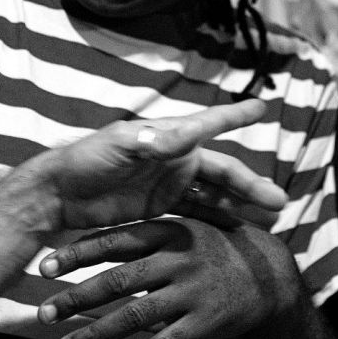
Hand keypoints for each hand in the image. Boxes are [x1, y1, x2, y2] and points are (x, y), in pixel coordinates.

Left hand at [29, 98, 286, 229]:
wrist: (58, 195)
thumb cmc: (84, 162)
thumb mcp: (117, 148)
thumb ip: (150, 143)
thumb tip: (182, 135)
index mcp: (167, 137)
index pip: (209, 124)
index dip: (235, 117)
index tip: (262, 107)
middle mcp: (175, 158)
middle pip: (222, 171)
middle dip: (251, 186)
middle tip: (279, 202)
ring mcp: (169, 184)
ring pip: (216, 195)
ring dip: (241, 206)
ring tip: (269, 220)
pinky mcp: (160, 208)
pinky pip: (198, 212)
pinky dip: (219, 220)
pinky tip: (239, 231)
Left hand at [37, 218, 304, 338]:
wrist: (271, 273)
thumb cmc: (215, 248)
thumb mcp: (187, 226)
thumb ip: (147, 231)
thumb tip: (93, 236)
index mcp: (170, 230)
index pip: (114, 241)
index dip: (77, 254)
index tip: (44, 267)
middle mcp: (178, 259)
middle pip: (117, 280)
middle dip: (76, 298)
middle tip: (43, 314)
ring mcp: (192, 291)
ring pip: (135, 315)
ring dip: (96, 333)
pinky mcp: (206, 321)